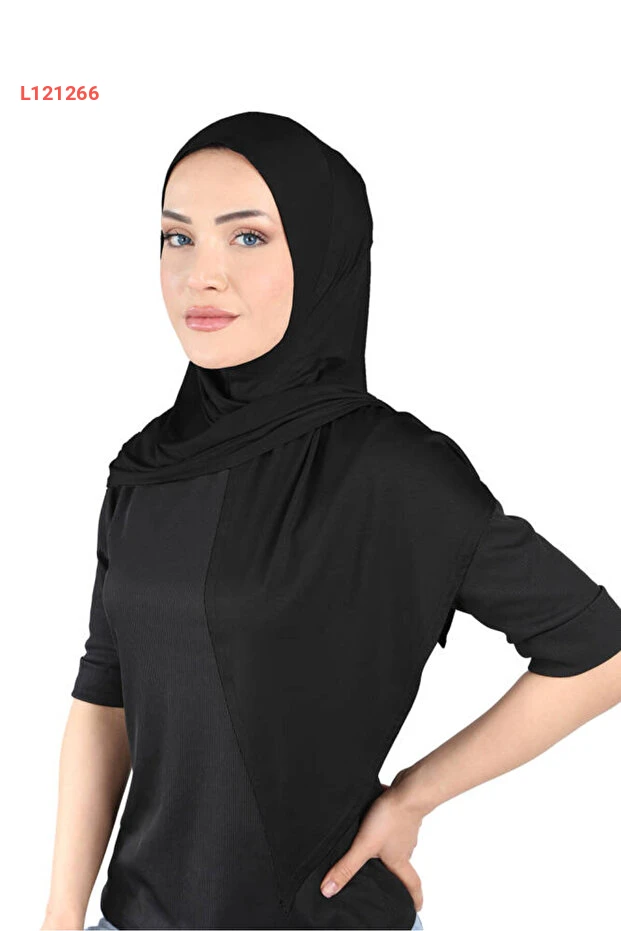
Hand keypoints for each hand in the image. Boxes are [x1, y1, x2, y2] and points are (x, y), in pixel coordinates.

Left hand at [319, 774, 424, 911]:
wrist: (408, 789)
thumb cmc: (392, 817)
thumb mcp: (364, 845)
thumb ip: (347, 867)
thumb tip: (329, 890)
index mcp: (399, 860)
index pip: (411, 885)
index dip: (414, 898)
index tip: (416, 908)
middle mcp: (405, 847)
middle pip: (402, 863)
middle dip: (394, 869)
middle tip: (385, 874)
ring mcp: (405, 828)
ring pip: (396, 841)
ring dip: (386, 844)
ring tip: (370, 843)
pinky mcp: (401, 812)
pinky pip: (392, 822)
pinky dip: (384, 823)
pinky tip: (372, 816)